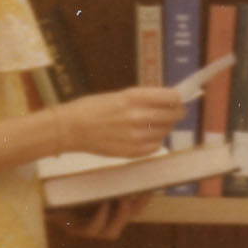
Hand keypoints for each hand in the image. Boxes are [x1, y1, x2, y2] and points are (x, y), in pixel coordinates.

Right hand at [43, 70, 210, 170]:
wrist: (68, 129)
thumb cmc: (92, 108)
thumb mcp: (120, 95)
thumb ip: (146, 99)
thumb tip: (172, 101)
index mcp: (134, 97)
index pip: (173, 97)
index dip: (179, 98)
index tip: (179, 100)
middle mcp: (137, 116)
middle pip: (173, 115)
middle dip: (175, 113)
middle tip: (171, 113)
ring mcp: (135, 136)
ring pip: (166, 132)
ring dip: (163, 128)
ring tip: (150, 126)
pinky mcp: (130, 152)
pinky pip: (155, 147)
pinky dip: (154, 142)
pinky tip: (142, 137)